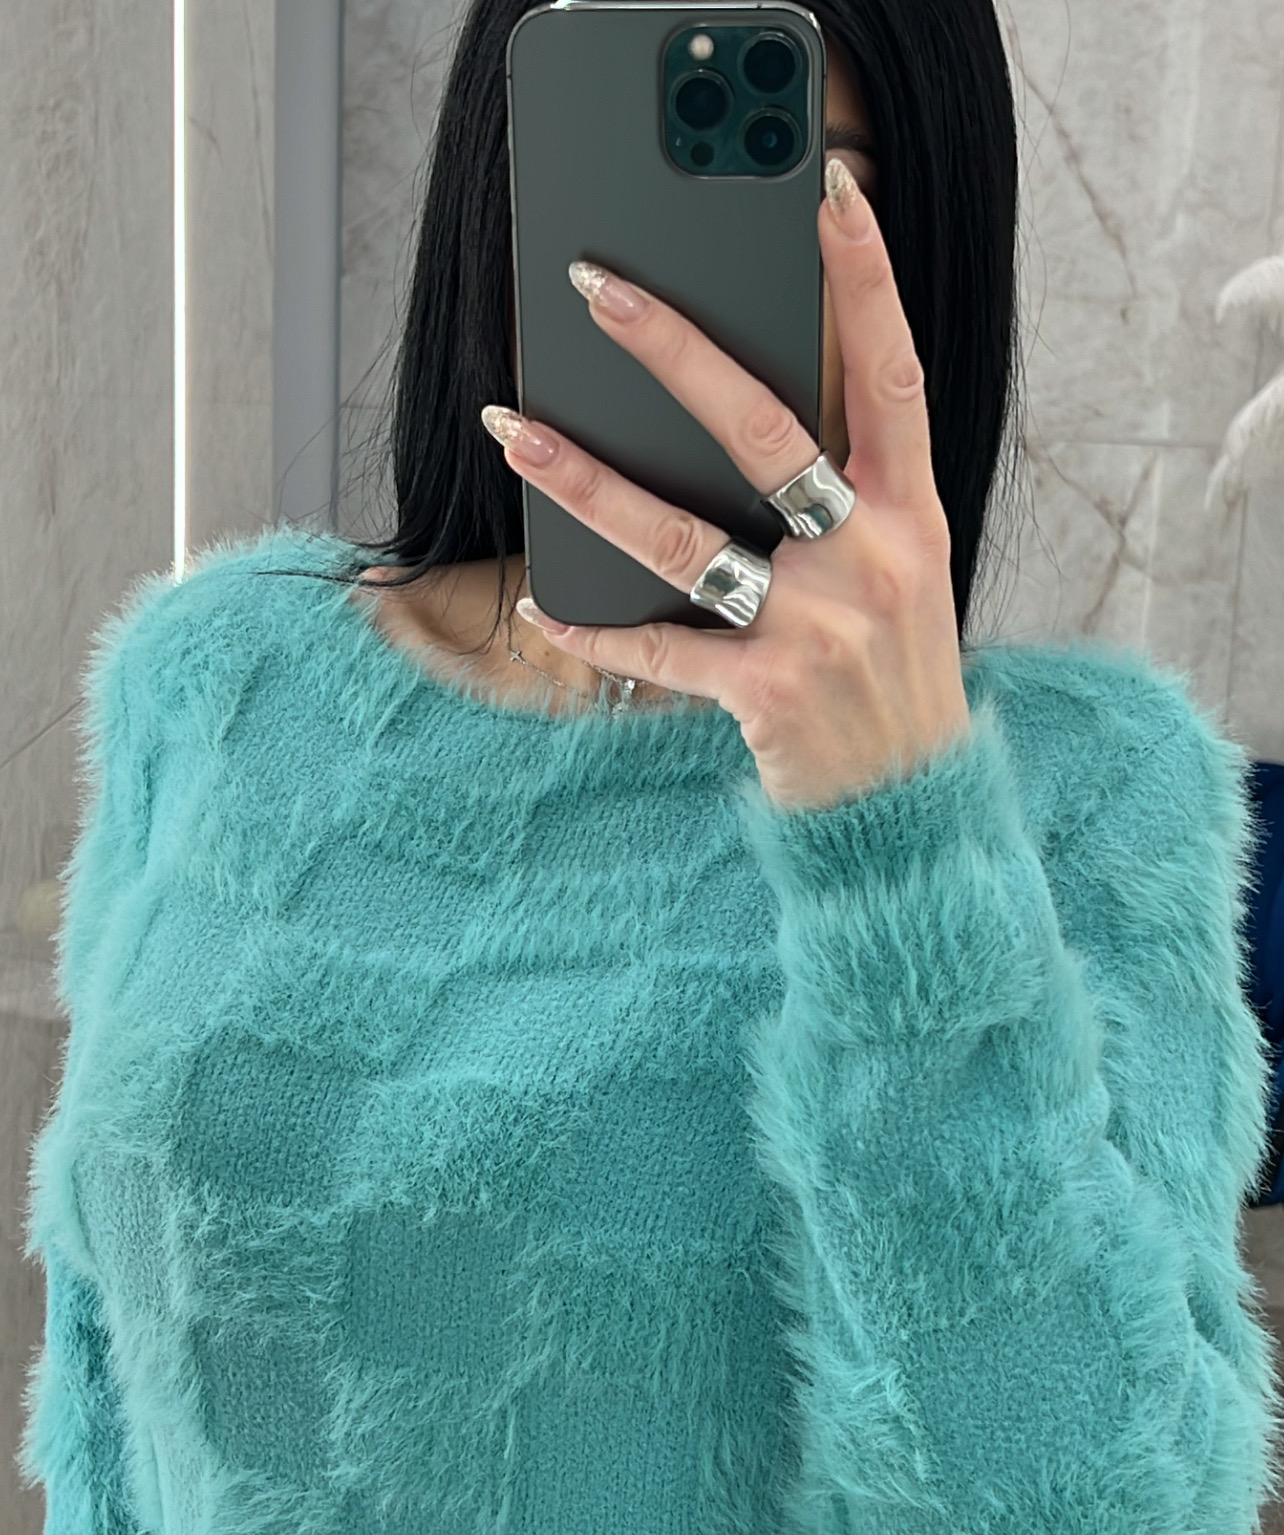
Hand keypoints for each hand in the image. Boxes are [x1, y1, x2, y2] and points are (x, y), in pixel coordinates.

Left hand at [482, 157, 970, 812]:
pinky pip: (660, 649)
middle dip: (674, 349)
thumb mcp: (899, 581)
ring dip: (586, 480)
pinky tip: (543, 600)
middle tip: (598, 286)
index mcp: (912, 517)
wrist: (911, 817)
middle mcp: (873, 562)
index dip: (867, 281)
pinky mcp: (770, 695)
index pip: (893, 375)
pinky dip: (594, 626)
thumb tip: (738, 416)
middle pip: (764, 431)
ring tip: (514, 430)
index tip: (832, 194)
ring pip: (684, 535)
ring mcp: (820, 630)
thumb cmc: (889, 684)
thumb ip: (846, 504)